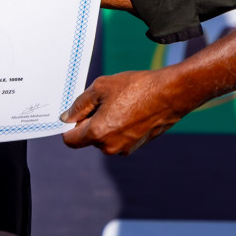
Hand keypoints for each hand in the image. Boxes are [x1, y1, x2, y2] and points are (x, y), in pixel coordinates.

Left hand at [60, 69, 198, 155]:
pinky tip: (130, 110)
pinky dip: (118, 127)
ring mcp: (124, 148)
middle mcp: (109, 147)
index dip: (70, 125)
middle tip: (103, 101)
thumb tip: (66, 118)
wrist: (169, 94)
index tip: (77, 112)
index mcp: (97, 133)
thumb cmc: (135, 87)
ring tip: (120, 103)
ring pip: (104, 138)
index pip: (70, 140)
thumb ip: (79, 104)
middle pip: (87, 138)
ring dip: (105, 124)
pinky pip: (118, 138)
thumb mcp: (100, 87)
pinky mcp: (136, 146)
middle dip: (90, 122)